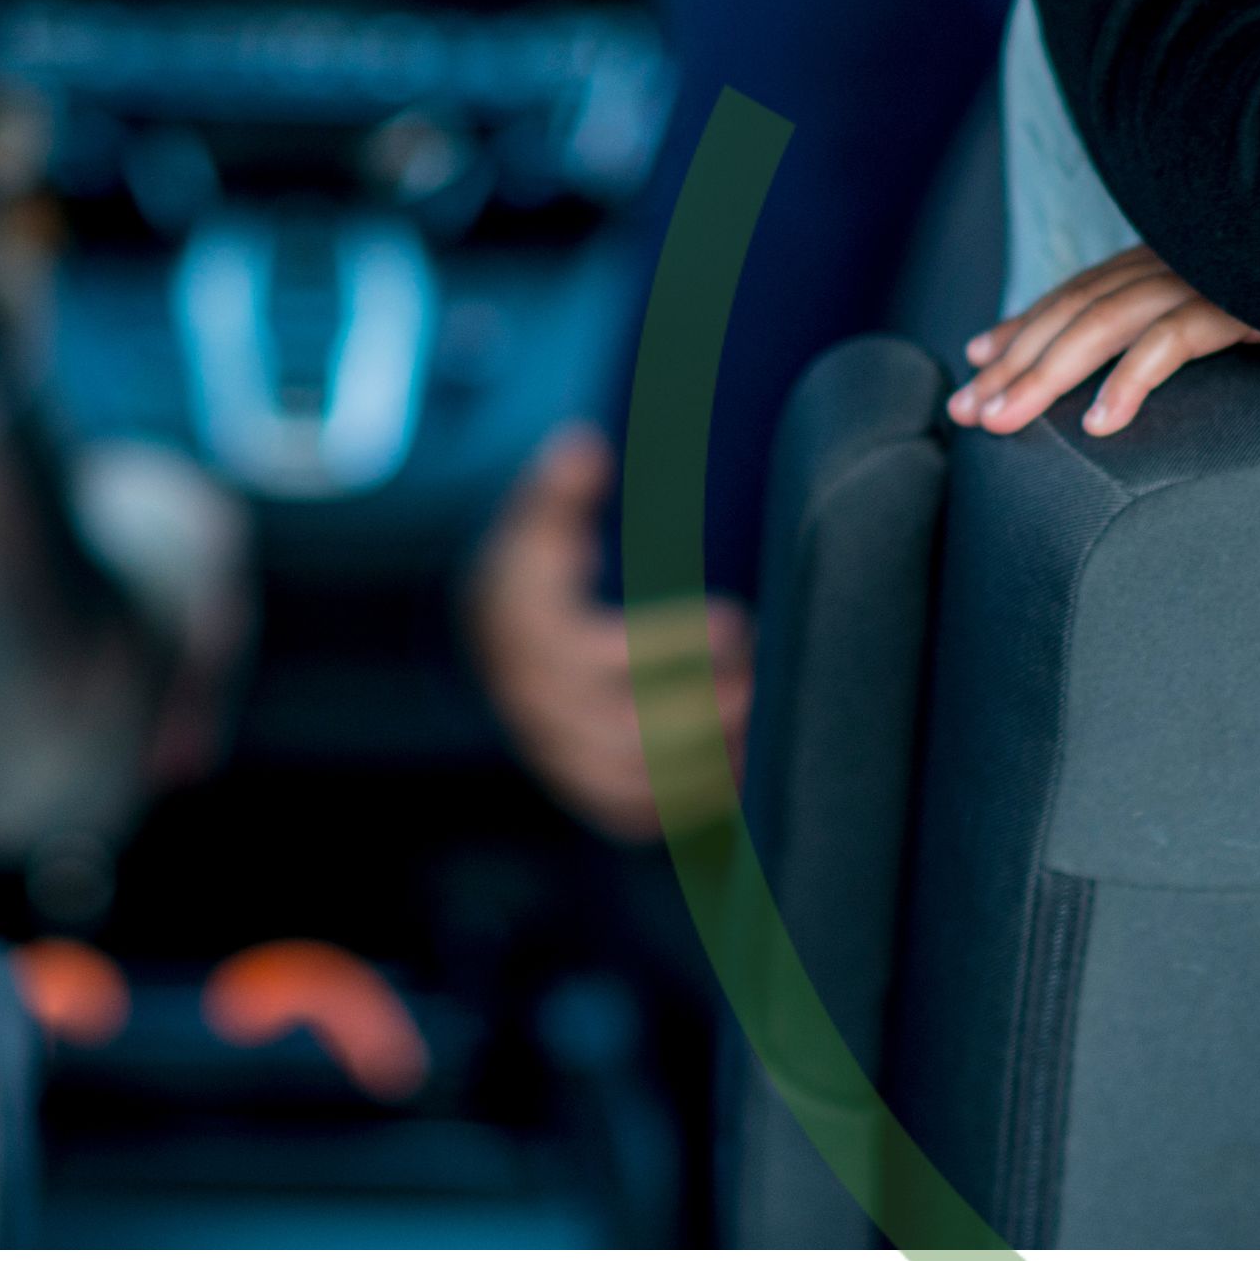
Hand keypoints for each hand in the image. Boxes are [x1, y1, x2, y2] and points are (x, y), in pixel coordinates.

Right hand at [464, 424, 748, 837]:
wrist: (492, 635)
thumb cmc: (532, 568)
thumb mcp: (534, 520)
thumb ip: (558, 487)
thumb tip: (581, 448)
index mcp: (529, 642)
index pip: (606, 656)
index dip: (677, 644)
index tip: (738, 621)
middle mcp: (535, 710)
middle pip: (627, 732)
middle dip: (706, 713)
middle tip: (767, 685)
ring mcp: (553, 755)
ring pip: (634, 782)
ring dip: (705, 764)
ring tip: (765, 732)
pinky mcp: (576, 785)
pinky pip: (630, 812)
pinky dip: (686, 805)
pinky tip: (740, 776)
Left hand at [951, 243, 1259, 440]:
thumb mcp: (1240, 295)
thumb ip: (1188, 313)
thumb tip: (1137, 362)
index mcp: (1169, 253)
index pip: (1080, 290)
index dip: (1026, 323)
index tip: (979, 359)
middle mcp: (1174, 258)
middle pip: (1075, 311)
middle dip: (1015, 361)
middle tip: (969, 409)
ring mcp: (1204, 276)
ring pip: (1104, 325)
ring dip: (1048, 376)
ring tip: (1007, 420)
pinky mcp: (1241, 298)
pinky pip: (1174, 342)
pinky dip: (1132, 381)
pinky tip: (1102, 424)